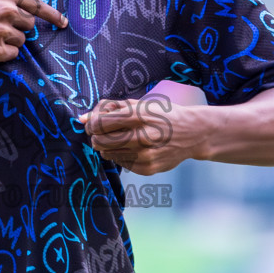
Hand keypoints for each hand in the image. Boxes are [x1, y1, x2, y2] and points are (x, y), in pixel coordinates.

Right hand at [0, 0, 67, 66]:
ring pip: (21, 40)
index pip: (36, 5)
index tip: (63, 23)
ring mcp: (1, 31)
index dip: (53, 16)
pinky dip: (3, 53)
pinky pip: (13, 54)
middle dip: (17, 27)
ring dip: (9, 41)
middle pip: (29, 25)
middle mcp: (5, 10)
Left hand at [79, 94, 202, 175]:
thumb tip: (82, 119)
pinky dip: (122, 155)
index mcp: (137, 116)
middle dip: (96, 137)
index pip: (98, 124)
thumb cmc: (161, 115)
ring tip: (121, 140)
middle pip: (98, 142)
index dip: (90, 125)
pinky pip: (121, 163)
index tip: (93, 124)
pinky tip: (134, 148)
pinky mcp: (147, 168)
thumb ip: (109, 108)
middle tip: (104, 134)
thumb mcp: (138, 104)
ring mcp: (144, 155)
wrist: (192, 133)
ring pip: (107, 154)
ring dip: (108, 147)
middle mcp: (141, 136)